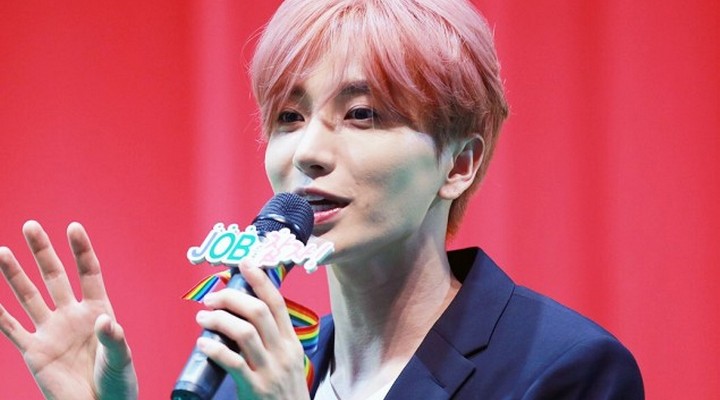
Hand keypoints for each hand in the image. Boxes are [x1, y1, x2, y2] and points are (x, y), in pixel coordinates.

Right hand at [0, 221, 137, 399]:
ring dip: (15, 275)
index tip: (73, 227)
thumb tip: (104, 321)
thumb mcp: (121, 358)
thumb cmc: (117, 382)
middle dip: (43, 252)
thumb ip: (113, 338)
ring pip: (29, 296)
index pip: (89, 273)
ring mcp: (51, 331)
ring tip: (2, 251)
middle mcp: (72, 316)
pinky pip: (12, 329)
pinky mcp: (35, 352)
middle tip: (31, 226)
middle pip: (55, 277)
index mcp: (98, 311)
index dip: (81, 250)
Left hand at [196, 262, 309, 399]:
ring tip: (202, 317)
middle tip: (212, 298)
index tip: (244, 263)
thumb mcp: (286, 361)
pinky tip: (202, 344)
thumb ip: (271, 341)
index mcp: (291, 342)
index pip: (276, 303)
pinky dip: (215, 349)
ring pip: (244, 333)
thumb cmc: (283, 390)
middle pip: (258, 312)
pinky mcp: (256, 388)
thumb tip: (241, 317)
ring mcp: (271, 370)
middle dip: (232, 298)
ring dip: (219, 320)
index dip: (260, 280)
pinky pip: (233, 363)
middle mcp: (283, 352)